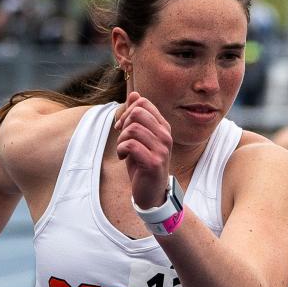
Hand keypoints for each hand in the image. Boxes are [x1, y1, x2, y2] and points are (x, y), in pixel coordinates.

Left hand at [115, 91, 172, 211]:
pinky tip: (123, 158)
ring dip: (121, 139)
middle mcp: (166, 136)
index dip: (127, 111)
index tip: (123, 127)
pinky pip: (131, 145)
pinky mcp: (154, 162)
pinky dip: (121, 150)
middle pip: (137, 112)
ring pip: (132, 129)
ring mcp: (162, 149)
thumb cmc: (143, 163)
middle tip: (123, 138)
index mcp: (163, 127)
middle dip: (124, 124)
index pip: (143, 103)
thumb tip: (134, 94)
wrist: (152, 192)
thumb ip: (137, 116)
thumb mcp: (139, 137)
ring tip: (123, 150)